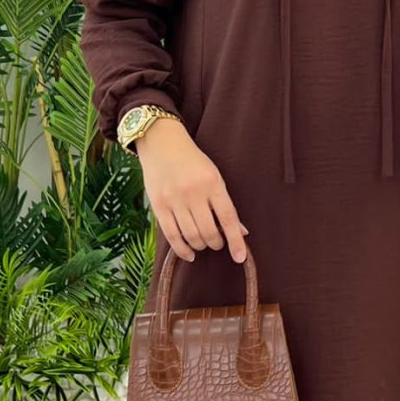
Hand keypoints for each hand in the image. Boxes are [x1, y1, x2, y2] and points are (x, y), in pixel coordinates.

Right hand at [134, 120, 248, 264]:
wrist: (161, 143)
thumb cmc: (192, 161)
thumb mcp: (214, 176)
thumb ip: (224, 204)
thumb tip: (241, 231)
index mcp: (212, 182)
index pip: (228, 218)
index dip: (235, 241)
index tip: (240, 257)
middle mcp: (193, 192)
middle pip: (209, 231)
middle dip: (216, 243)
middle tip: (217, 242)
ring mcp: (174, 199)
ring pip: (192, 236)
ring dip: (201, 246)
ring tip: (204, 243)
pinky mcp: (158, 205)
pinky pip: (172, 236)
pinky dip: (182, 249)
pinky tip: (189, 253)